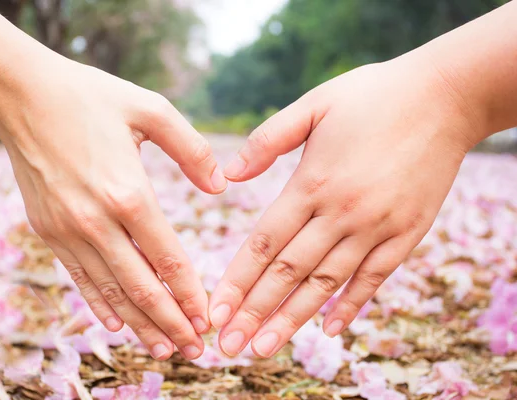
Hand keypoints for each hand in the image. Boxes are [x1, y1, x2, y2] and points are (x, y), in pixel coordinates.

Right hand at [0, 56, 226, 359]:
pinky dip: (100, 305)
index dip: (190, 295)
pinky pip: (79, 278)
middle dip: (170, 323)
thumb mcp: (151, 109)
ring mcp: (68, 230)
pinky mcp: (48, 231)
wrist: (22, 94)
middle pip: (141, 287)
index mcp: (129, 193)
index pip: (168, 260)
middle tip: (194, 351)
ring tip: (162, 349)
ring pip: (110, 291)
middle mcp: (96, 221)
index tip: (207, 320)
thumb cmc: (90, 98)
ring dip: (139, 324)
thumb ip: (192, 149)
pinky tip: (117, 324)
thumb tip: (220, 187)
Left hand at [209, 53, 480, 356]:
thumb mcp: (314, 104)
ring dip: (294, 319)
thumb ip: (268, 139)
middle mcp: (342, 212)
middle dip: (256, 312)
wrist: (446, 96)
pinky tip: (329, 329)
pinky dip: (350, 305)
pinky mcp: (407, 232)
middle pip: (290, 272)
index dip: (238, 279)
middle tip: (230, 345)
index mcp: (313, 182)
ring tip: (266, 348)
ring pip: (327, 283)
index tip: (216, 310)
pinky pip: (374, 278)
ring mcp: (377, 226)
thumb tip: (228, 175)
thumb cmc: (372, 96)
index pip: (265, 242)